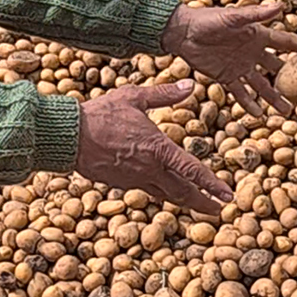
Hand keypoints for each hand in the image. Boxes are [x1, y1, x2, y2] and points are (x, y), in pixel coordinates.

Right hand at [74, 81, 233, 215]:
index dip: (212, 185)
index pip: (193, 171)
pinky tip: (166, 190)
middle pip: (183, 192)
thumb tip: (190, 86)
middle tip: (219, 211)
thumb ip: (164, 94)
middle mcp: (150, 170)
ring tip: (199, 205)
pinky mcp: (121, 184)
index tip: (227, 196)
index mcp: (158, 149)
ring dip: (185, 201)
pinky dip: (162, 193)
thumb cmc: (101, 114)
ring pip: (166, 195)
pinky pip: (148, 190)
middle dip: (203, 203)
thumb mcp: (134, 97)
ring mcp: (135, 179)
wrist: (69, 137)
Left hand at [161, 2, 296, 116]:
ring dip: (274, 97)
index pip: (286, 43)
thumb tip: (280, 6)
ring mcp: (240, 66)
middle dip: (293, 80)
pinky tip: (259, 115)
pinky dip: (249, 103)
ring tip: (287, 111)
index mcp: (258, 35)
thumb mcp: (233, 17)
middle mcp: (253, 52)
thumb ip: (256, 14)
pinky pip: (241, 93)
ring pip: (262, 85)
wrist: (182, 32)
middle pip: (278, 68)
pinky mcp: (225, 77)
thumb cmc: (207, 19)